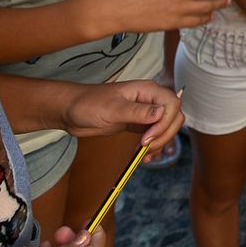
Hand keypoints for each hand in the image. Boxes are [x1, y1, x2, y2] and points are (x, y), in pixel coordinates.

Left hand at [62, 80, 184, 158]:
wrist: (71, 111)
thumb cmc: (87, 103)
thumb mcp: (112, 108)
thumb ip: (137, 111)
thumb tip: (161, 112)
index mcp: (147, 90)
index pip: (172, 104)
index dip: (165, 122)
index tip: (148, 137)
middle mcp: (150, 100)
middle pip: (174, 117)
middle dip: (164, 135)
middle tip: (146, 148)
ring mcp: (145, 113)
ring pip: (167, 128)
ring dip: (160, 143)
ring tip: (144, 155)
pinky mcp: (138, 124)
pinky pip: (155, 135)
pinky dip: (153, 147)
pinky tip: (143, 156)